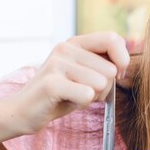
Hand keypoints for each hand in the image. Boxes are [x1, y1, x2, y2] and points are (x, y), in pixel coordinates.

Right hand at [13, 32, 129, 133]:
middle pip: (111, 69)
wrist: (25, 111)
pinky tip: (66, 102)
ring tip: (73, 96)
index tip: (116, 75)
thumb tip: (125, 64)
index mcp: (76, 42)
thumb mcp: (84, 74)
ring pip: (101, 84)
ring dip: (92, 97)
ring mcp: (57, 63)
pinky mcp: (51, 83)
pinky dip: (82, 104)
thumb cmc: (60, 94)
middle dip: (105, 88)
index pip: (113, 39)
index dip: (122, 60)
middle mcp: (66, 48)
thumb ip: (103, 64)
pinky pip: (87, 95)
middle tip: (84, 91)